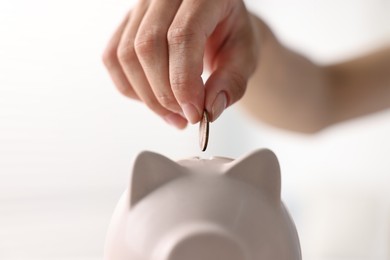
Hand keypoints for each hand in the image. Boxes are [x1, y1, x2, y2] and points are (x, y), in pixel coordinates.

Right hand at [103, 0, 259, 128]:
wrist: (218, 22)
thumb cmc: (232, 36)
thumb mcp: (245, 56)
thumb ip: (232, 82)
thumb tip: (210, 109)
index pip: (182, 36)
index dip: (184, 81)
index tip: (194, 113)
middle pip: (148, 46)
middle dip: (164, 94)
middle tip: (186, 117)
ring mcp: (141, 6)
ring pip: (126, 55)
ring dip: (148, 96)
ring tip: (174, 115)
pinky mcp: (127, 22)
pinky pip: (113, 59)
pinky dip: (131, 88)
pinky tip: (155, 101)